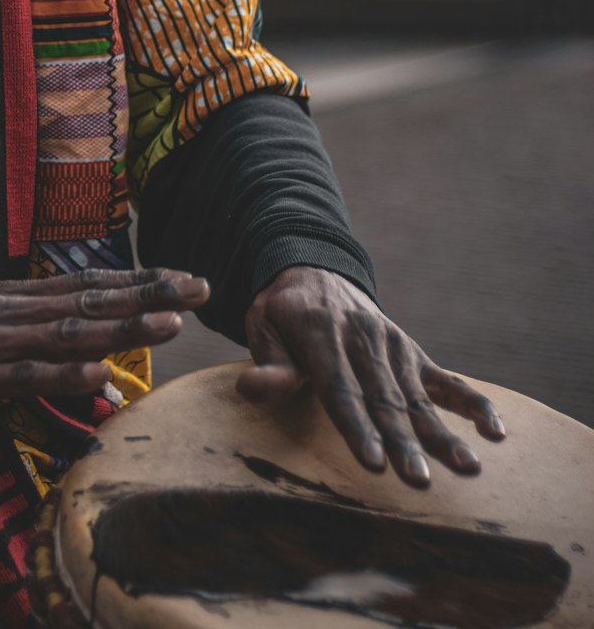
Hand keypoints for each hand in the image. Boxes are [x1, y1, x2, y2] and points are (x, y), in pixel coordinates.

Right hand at [0, 267, 209, 436]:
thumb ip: (36, 335)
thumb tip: (92, 350)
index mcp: (16, 297)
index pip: (90, 285)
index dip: (141, 281)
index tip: (186, 278)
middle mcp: (10, 311)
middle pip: (91, 302)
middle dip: (150, 295)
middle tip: (200, 289)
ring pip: (69, 334)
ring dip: (123, 329)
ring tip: (169, 323)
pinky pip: (26, 378)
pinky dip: (66, 377)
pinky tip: (101, 377)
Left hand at [238, 266, 504, 487]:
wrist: (314, 270)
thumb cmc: (282, 313)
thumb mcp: (261, 326)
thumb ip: (267, 362)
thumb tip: (253, 388)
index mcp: (321, 332)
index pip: (340, 387)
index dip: (355, 425)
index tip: (371, 461)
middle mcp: (363, 337)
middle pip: (383, 399)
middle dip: (401, 442)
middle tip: (417, 480)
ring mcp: (393, 344)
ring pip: (417, 397)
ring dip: (442, 434)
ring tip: (466, 468)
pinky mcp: (413, 352)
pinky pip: (446, 380)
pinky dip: (472, 404)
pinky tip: (496, 431)